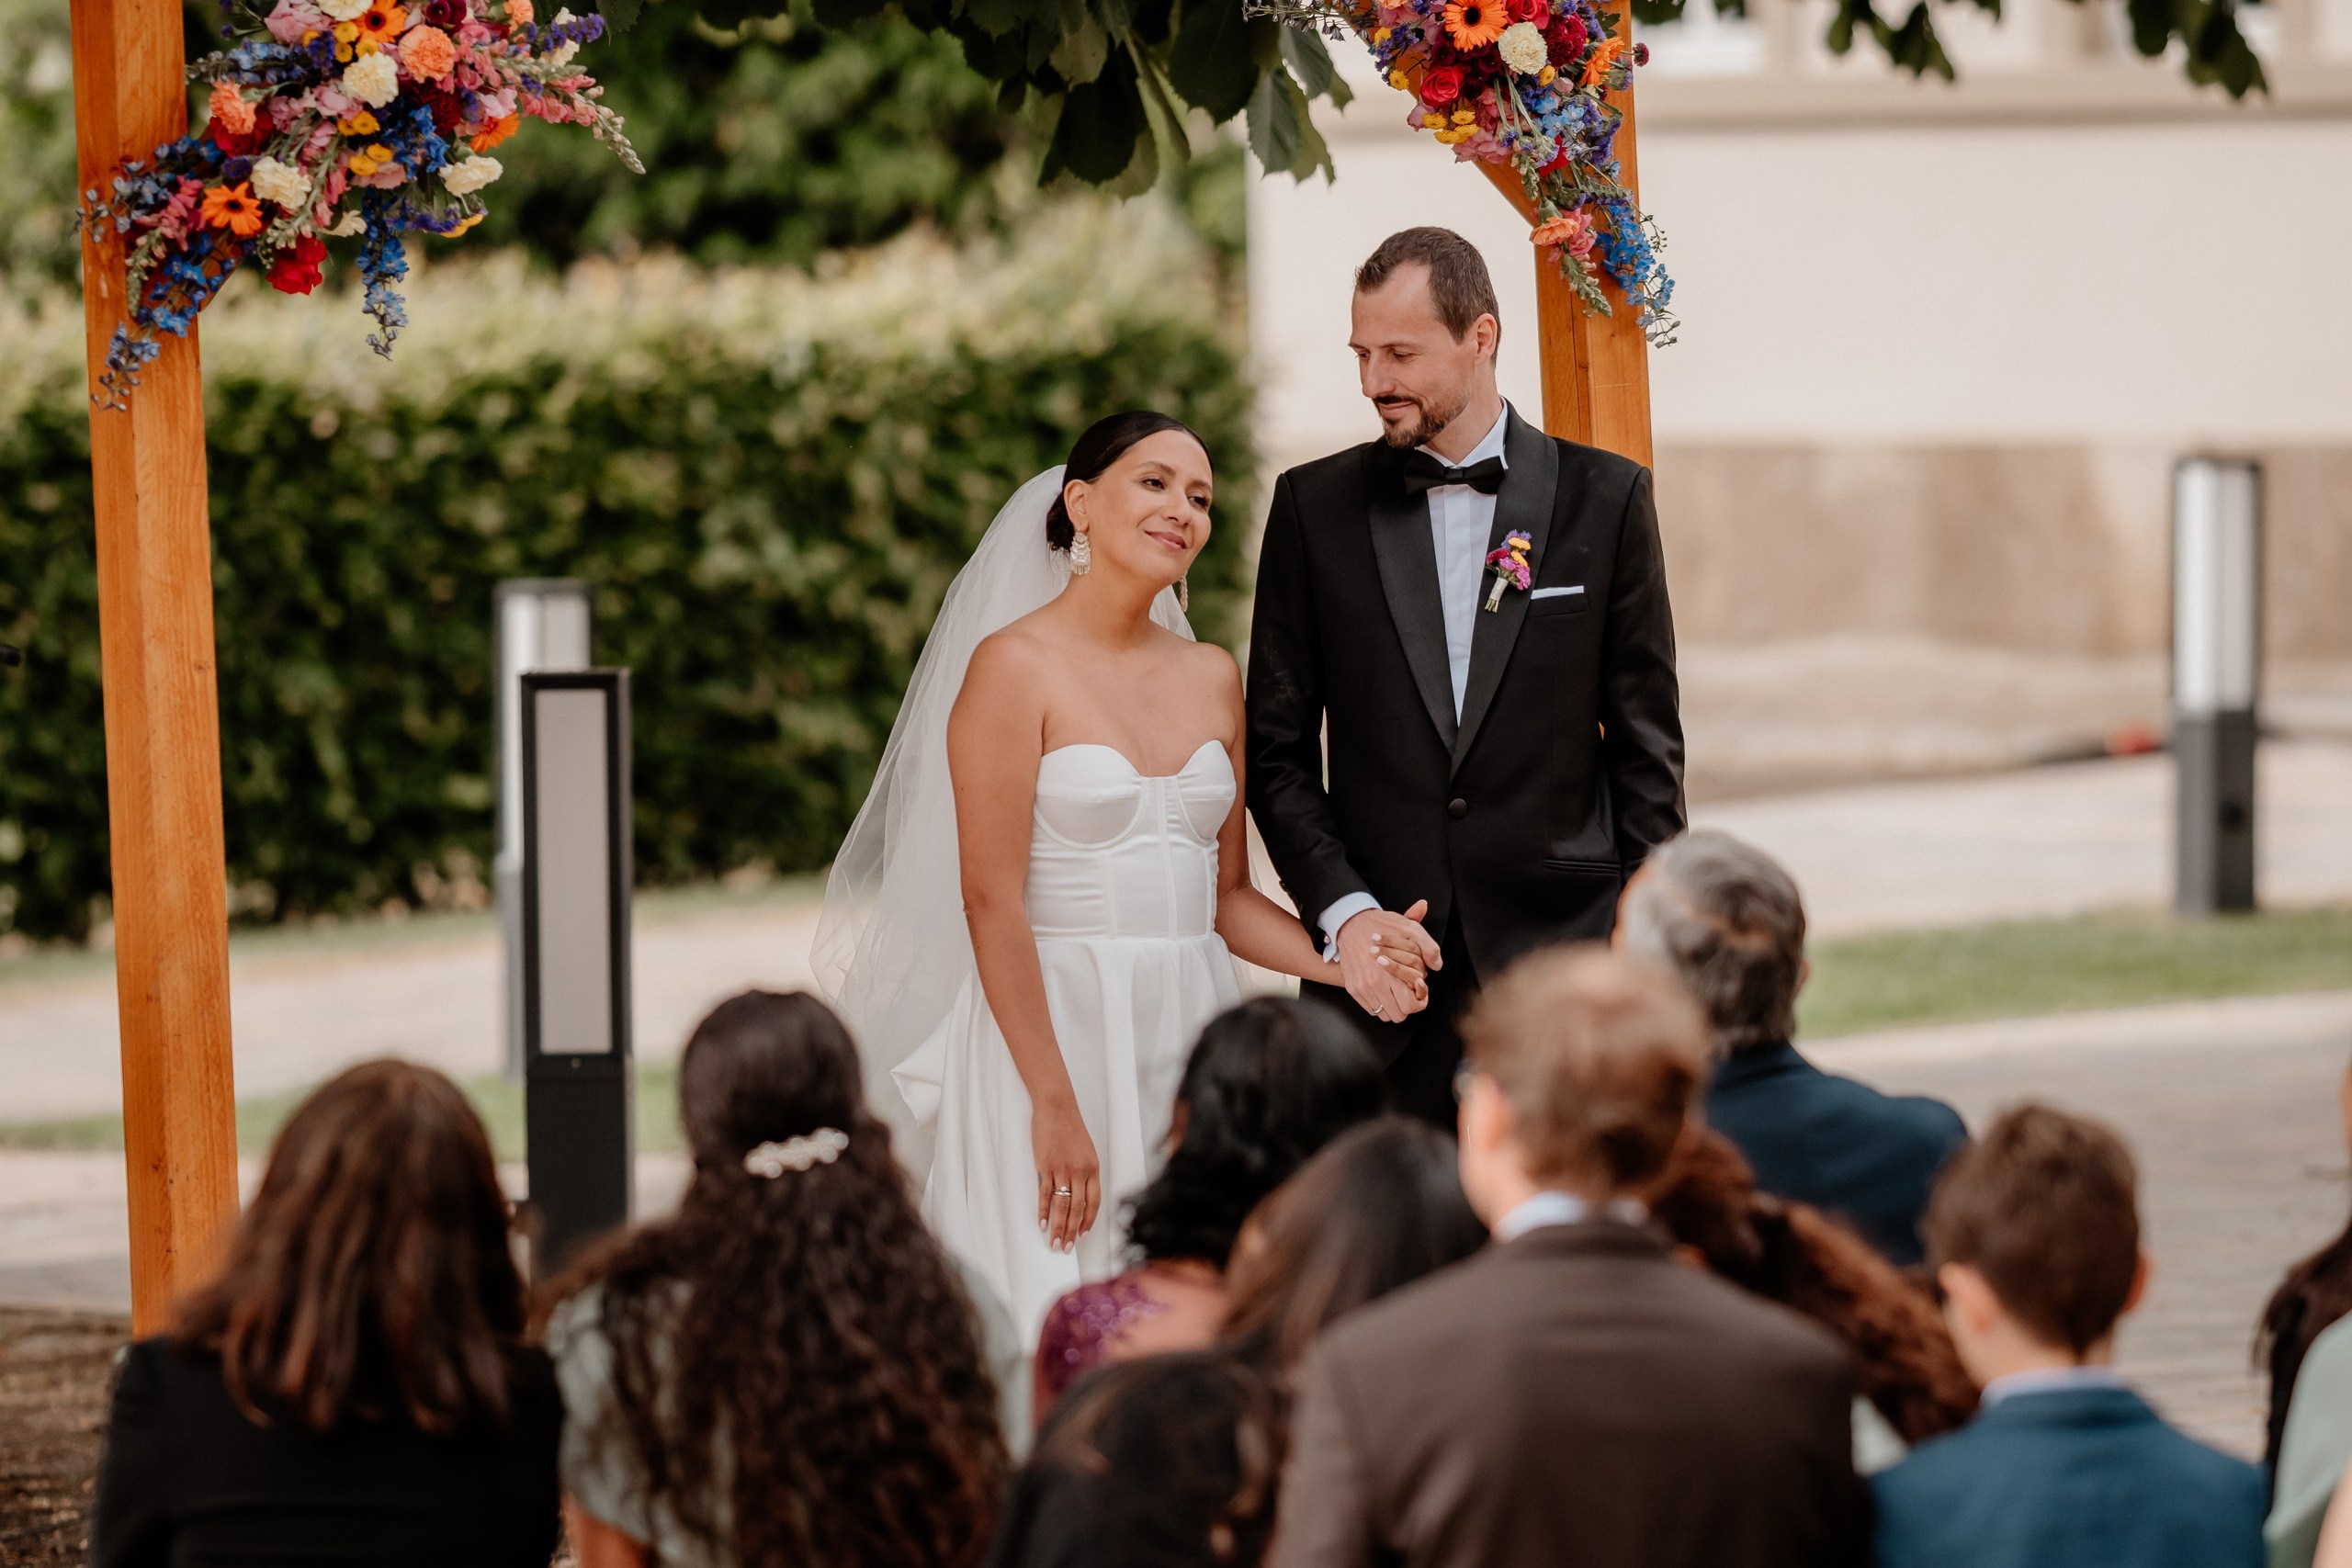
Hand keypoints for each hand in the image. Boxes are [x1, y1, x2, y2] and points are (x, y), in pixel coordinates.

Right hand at [1032, 1093, 1100, 1252]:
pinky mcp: (1045, 1166)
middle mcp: (1080, 1171)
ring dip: (1058, 1227)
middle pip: (1078, 1208)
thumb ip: (1084, 1173)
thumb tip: (1080, 1196)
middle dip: (1072, 1231)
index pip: (1094, 1201)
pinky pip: (1045, 1194)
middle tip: (1067, 1248)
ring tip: (1055, 1243)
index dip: (1089, 1220)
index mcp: (1092, 1169)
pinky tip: (1042, 1223)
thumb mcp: (1085, 1151)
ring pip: (1061, 1205)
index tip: (1083, 1234)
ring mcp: (1062, 1169)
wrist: (1057, 1108)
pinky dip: (1043, 1210)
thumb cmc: (1071, 1128)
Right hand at [1337, 900, 1439, 1025]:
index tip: (1418, 988)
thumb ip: (1427, 947)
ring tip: (1395, 992)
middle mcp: (1375, 984)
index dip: (1419, 999)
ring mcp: (1362, 988)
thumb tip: (1437, 964)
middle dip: (1407, 1005)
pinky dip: (1379, 1003)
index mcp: (1391, 973)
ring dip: (1393, 1006)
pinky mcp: (1353, 988)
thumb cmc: (1380, 926)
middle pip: (1399, 1015)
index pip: (1411, 1005)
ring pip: (1384, 1015)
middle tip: (1408, 992)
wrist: (1350, 923)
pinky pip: (1371, 1009)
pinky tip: (1383, 990)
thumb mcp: (1409, 929)